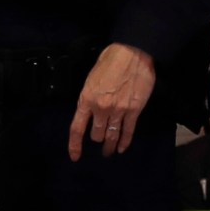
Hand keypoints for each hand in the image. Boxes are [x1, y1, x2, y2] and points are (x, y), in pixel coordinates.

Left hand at [69, 43, 157, 159]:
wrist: (132, 54)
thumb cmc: (110, 60)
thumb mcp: (91, 78)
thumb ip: (90, 96)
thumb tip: (91, 107)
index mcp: (86, 99)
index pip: (77, 128)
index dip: (75, 145)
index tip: (75, 156)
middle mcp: (101, 109)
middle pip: (96, 134)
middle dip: (97, 139)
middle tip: (100, 143)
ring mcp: (118, 111)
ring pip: (111, 136)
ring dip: (109, 146)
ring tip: (109, 152)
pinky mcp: (134, 111)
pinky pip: (128, 131)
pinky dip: (125, 142)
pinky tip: (122, 148)